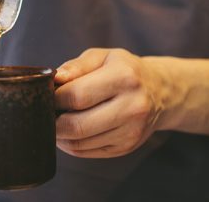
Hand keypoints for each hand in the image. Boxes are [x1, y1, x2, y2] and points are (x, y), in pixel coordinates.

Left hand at [54, 48, 170, 158]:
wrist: (161, 92)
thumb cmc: (125, 70)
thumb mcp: (104, 56)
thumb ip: (77, 66)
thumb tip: (54, 79)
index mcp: (125, 77)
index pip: (77, 95)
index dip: (54, 97)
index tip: (49, 93)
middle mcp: (132, 106)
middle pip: (77, 125)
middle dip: (53, 121)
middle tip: (47, 112)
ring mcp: (131, 131)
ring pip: (79, 143)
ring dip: (60, 135)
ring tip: (58, 120)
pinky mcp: (126, 147)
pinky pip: (87, 152)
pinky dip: (71, 144)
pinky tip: (70, 131)